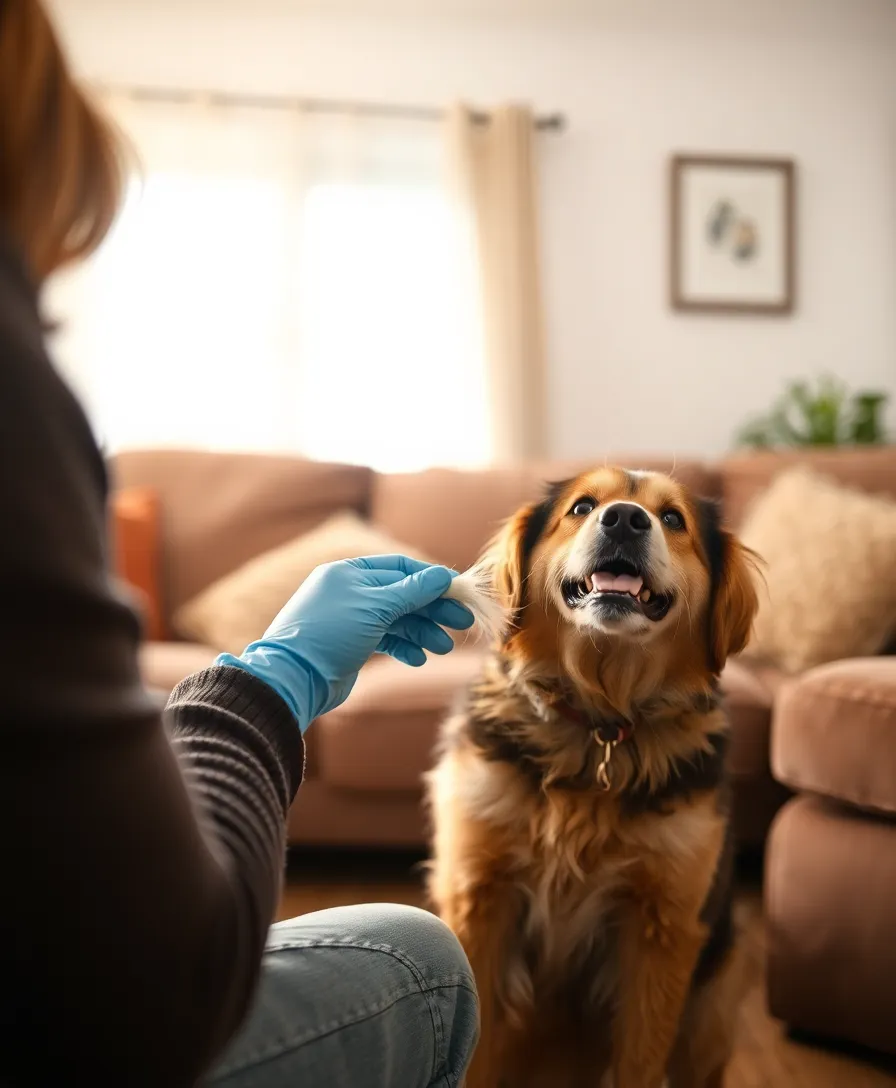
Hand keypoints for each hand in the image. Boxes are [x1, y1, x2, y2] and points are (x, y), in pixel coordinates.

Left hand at [216, 555, 473, 731]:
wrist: (294, 677)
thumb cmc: (331, 633)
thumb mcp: (376, 607)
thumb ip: (413, 591)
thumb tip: (445, 576)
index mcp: (350, 572)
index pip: (401, 568)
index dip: (432, 580)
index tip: (459, 593)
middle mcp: (351, 592)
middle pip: (403, 595)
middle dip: (433, 609)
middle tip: (462, 623)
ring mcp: (351, 619)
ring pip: (397, 620)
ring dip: (422, 631)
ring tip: (443, 647)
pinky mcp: (353, 644)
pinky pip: (386, 639)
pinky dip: (404, 646)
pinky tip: (419, 658)